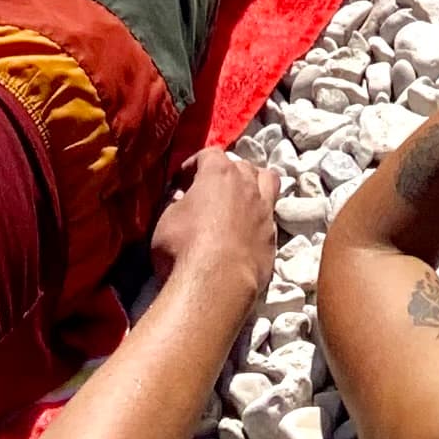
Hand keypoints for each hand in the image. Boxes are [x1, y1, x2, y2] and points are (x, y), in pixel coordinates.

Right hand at [153, 149, 279, 308]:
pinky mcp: (273, 237)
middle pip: (241, 166)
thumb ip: (176, 204)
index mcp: (219, 173)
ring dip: (253, 185)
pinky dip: (258, 218)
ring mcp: (264, 210)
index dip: (194, 164)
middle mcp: (247, 185)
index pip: (209, 154)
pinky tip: (246, 232)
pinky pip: (270, 217)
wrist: (216, 284)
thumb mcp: (166, 221)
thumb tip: (182, 199)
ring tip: (239, 201)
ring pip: (267, 182)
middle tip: (209, 193)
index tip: (182, 181)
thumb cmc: (183, 248)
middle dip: (225, 174)